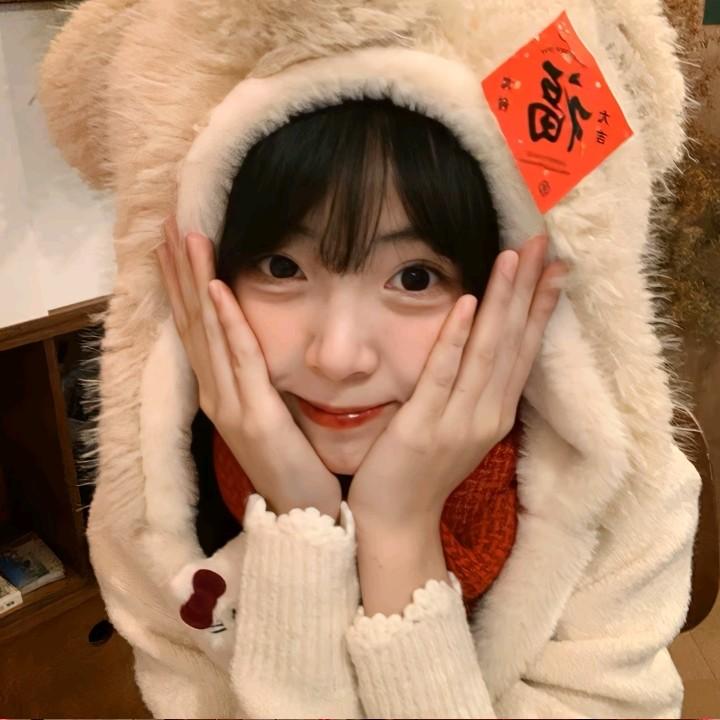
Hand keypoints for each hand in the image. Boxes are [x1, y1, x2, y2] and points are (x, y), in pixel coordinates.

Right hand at [155, 217, 340, 519]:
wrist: (302, 515)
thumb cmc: (291, 464)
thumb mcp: (270, 415)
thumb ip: (258, 381)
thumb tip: (256, 347)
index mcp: (220, 392)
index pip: (196, 329)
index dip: (183, 286)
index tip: (175, 246)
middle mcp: (216, 393)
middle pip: (192, 321)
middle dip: (180, 272)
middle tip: (168, 224)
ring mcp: (230, 404)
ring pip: (208, 332)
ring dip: (196, 282)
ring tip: (185, 238)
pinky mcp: (256, 413)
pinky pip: (240, 359)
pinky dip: (226, 321)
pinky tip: (217, 287)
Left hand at [347, 234, 566, 531]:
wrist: (397, 522)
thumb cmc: (422, 472)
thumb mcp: (458, 428)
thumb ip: (471, 392)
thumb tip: (479, 349)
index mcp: (495, 411)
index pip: (524, 350)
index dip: (540, 307)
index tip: (555, 269)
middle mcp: (487, 413)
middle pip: (514, 342)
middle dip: (530, 290)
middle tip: (544, 245)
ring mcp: (458, 421)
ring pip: (488, 352)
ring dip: (502, 302)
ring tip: (514, 259)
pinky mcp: (424, 426)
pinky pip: (443, 375)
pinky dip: (457, 339)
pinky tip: (467, 303)